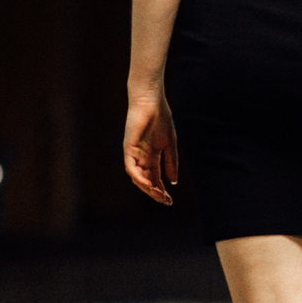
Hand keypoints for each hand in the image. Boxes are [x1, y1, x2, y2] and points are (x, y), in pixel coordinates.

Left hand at [123, 89, 178, 203]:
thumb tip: (173, 181)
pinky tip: (148, 184)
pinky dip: (139, 178)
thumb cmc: (161, 118)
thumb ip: (170, 162)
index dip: (162, 190)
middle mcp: (141, 158)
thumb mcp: (170, 144)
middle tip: (166, 201)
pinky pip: (131, 168)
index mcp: (151, 157)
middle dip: (156, 193)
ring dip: (147, 188)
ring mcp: (134, 154)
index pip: (155, 179)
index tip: (170, 200)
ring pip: (138, 178)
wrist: (151, 101)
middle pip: (146, 181)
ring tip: (159, 195)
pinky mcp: (128, 149)